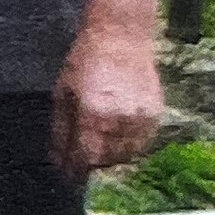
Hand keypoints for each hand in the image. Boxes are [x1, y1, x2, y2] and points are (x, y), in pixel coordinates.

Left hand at [52, 0, 164, 175]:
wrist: (121, 37)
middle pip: (105, 161)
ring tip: (99, 148)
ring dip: (110, 158)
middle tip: (81, 160)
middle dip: (91, 165)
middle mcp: (119, 120)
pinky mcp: (156, 114)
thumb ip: (60, 131)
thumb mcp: (62, 94)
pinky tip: (117, 137)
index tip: (68, 176)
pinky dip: (129, 146)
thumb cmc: (85, 62)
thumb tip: (58, 160)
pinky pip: (142, 143)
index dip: (74, 171)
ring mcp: (141, 118)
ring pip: (125, 155)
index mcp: (92, 115)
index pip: (84, 158)